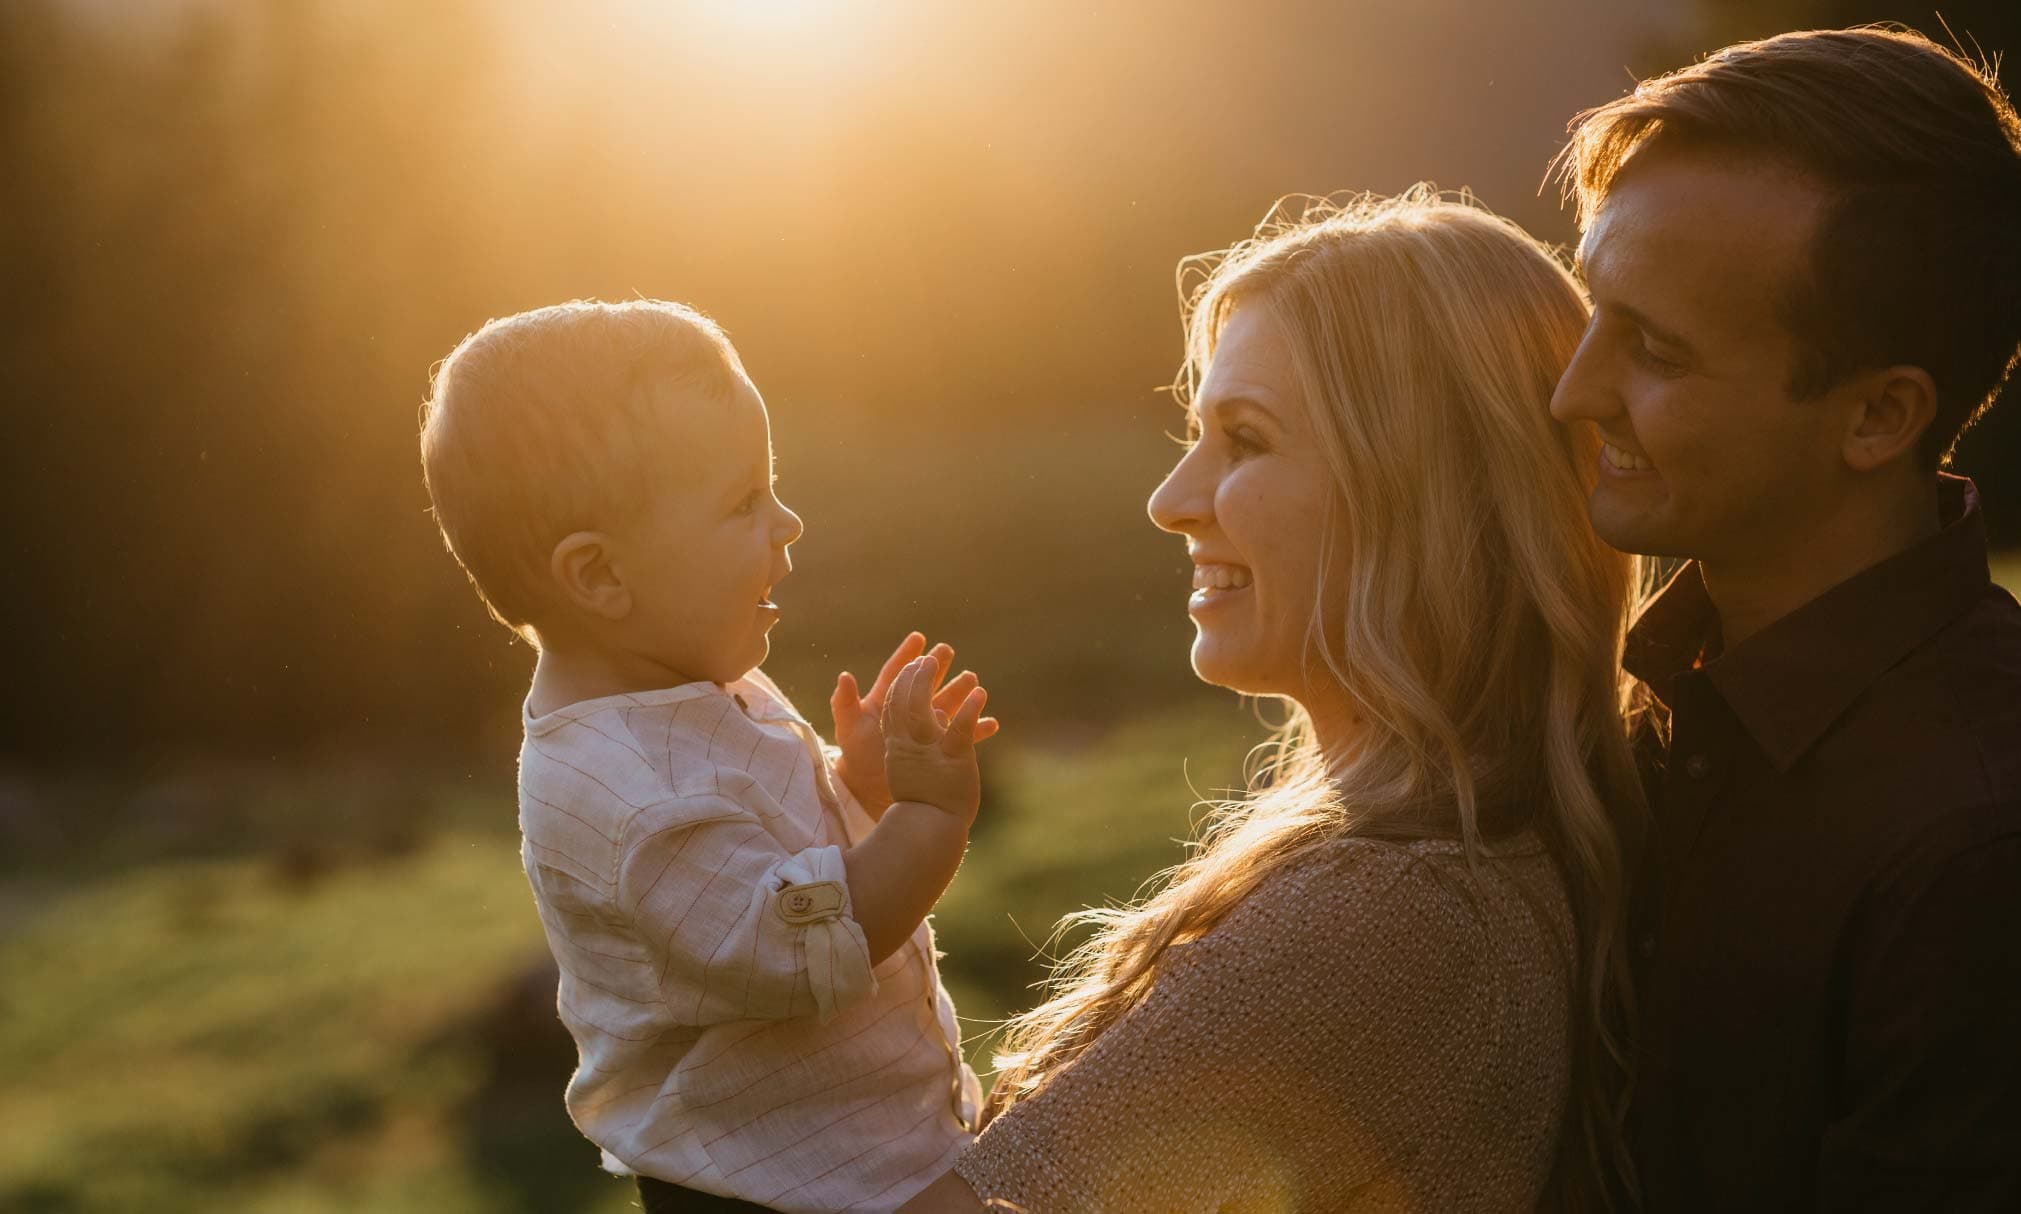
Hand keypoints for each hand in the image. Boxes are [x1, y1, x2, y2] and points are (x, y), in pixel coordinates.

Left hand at [831, 633, 997, 812]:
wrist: (868, 787)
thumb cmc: (856, 755)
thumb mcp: (848, 728)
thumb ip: (844, 703)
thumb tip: (844, 676)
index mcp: (885, 701)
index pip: (897, 673)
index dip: (907, 655)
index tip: (919, 638)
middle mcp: (908, 710)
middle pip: (925, 683)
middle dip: (936, 666)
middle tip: (947, 649)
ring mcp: (923, 727)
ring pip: (945, 703)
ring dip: (958, 691)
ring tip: (971, 677)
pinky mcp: (937, 747)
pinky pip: (961, 736)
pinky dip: (977, 730)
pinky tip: (991, 723)